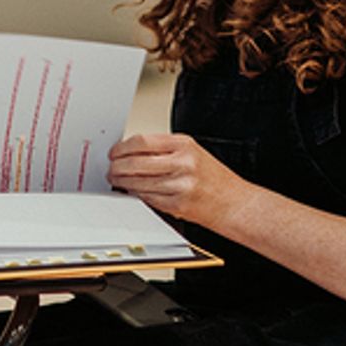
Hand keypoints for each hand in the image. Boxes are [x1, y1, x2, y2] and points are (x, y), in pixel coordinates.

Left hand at [106, 132, 240, 226]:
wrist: (234, 202)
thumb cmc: (214, 178)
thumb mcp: (193, 152)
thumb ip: (165, 149)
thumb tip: (132, 151)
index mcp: (184, 145)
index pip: (142, 141)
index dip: (122, 148)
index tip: (115, 152)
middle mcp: (182, 163)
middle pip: (135, 162)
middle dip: (117, 166)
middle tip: (111, 168)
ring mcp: (179, 185)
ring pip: (138, 182)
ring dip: (122, 182)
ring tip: (117, 180)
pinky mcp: (177, 204)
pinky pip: (147, 198)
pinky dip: (136, 195)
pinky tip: (132, 191)